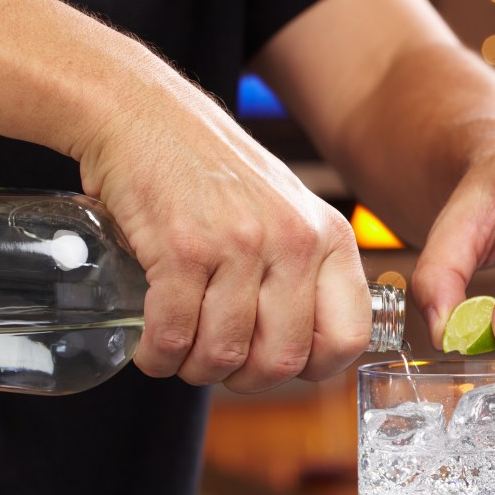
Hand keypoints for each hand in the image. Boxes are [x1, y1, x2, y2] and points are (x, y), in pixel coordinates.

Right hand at [79, 73, 370, 391]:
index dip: (313, 369)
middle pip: (283, 360)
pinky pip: (175, 335)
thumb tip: (305, 356)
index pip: (348, 337)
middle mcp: (295, 241)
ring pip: (225, 355)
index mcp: (331, 239)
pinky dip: (158, 356)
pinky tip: (153, 347)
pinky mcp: (183, 248)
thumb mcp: (290, 213)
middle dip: (245, 380)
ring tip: (181, 353)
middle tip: (219, 363)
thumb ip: (306, 273)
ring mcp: (241, 244)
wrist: (146, 114)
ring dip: (195, 370)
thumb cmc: (217, 174)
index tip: (280, 364)